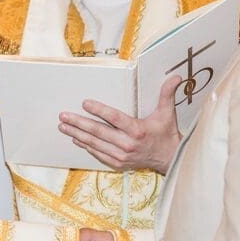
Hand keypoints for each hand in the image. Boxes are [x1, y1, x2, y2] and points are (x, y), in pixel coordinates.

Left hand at [58, 75, 182, 172]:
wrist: (169, 159)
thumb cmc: (166, 134)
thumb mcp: (167, 113)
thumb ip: (167, 94)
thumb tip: (175, 77)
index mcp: (138, 130)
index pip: (114, 118)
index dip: (99, 110)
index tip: (85, 103)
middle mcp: (127, 144)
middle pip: (98, 132)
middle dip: (78, 123)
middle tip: (64, 116)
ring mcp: (121, 156)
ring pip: (94, 143)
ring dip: (77, 134)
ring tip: (64, 127)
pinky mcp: (118, 163)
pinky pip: (98, 153)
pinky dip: (86, 146)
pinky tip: (76, 139)